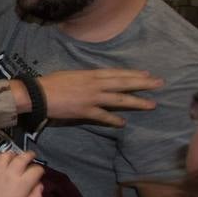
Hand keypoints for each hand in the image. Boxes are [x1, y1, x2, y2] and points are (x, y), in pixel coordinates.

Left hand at [0, 151, 43, 196]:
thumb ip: (37, 196)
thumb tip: (39, 185)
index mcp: (22, 183)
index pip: (35, 169)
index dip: (39, 170)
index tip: (38, 172)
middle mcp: (8, 174)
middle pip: (21, 158)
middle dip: (28, 155)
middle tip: (30, 156)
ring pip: (3, 156)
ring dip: (10, 154)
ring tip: (13, 157)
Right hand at [35, 69, 162, 126]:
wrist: (37, 95)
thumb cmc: (50, 83)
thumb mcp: (71, 75)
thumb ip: (86, 78)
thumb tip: (96, 81)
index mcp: (90, 74)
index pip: (117, 73)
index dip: (133, 74)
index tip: (147, 74)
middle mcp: (95, 84)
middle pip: (124, 83)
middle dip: (143, 83)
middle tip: (160, 84)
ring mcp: (91, 98)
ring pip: (119, 99)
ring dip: (137, 102)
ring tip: (151, 104)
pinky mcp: (85, 111)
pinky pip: (103, 116)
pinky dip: (114, 120)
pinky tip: (123, 123)